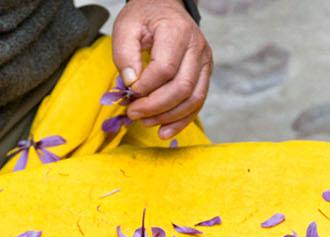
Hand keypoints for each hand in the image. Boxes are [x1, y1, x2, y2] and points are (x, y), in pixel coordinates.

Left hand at [113, 0, 212, 139]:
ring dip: (168, 117)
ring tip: (144, 122)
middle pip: (182, 87)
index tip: (128, 92)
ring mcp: (205, 62)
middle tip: (132, 113)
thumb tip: (131, 84)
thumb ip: (124, 53)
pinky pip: (198, 103)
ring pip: (193, 99)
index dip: (146, 87)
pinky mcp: (205, 74)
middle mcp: (197, 47)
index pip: (165, 68)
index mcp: (177, 31)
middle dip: (155, 106)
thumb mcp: (126, 26)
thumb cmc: (144, 17)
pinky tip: (164, 131)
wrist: (164, 7)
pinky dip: (181, 120)